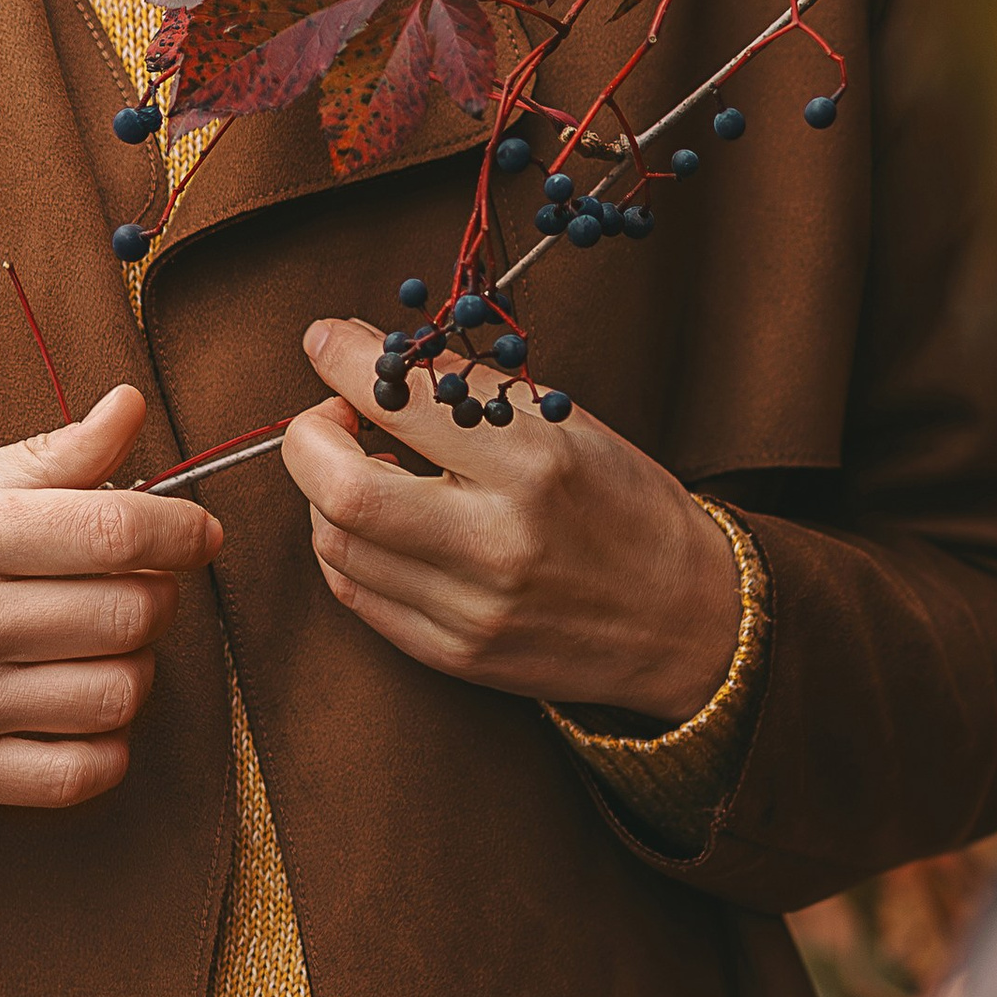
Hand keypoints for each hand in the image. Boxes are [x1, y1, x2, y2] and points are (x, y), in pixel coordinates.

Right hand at [0, 387, 221, 809]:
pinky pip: (75, 774)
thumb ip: (47, 456)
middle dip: (159, 596)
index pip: (109, 529)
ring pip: (113, 695)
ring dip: (137, 668)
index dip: (179, 530)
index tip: (198, 533)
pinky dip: (106, 747)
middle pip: (125, 614)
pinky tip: (85, 709)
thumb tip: (128, 406)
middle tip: (141, 586)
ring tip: (109, 646)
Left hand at [280, 321, 741, 724]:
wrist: (686, 619)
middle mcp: (495, 542)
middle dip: (309, 437)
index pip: (400, 402)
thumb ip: (466, 390)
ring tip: (365, 467)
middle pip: (341, 491)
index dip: (341, 361)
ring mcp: (470, 610)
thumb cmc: (626, 506)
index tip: (326, 341)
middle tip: (336, 415)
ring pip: (335, 544)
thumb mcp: (564, 422)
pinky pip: (357, 594)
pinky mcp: (454, 655)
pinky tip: (377, 522)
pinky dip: (345, 545)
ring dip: (325, 492)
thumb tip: (371, 352)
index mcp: (533, 464)